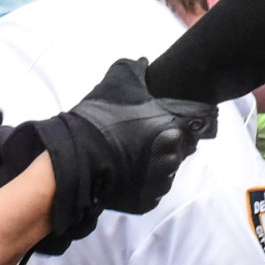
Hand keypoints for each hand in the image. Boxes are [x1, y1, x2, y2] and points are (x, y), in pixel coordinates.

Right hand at [32, 58, 217, 251]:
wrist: (76, 158)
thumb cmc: (99, 118)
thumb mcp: (117, 82)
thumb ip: (135, 67)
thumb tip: (144, 61)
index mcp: (173, 131)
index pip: (188, 128)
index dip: (173, 123)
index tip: (156, 122)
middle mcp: (172, 160)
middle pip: (178, 151)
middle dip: (164, 144)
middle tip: (140, 138)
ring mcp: (158, 184)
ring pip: (165, 172)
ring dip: (155, 165)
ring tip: (131, 156)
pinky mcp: (145, 203)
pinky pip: (151, 192)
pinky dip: (142, 184)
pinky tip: (127, 172)